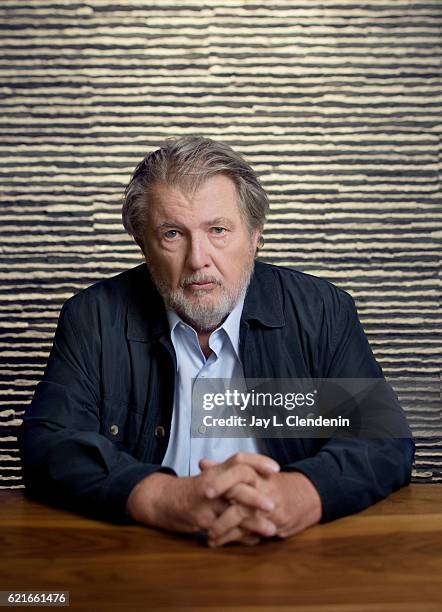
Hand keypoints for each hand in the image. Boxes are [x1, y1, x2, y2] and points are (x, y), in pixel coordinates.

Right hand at [126, 453, 279, 537]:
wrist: (162, 499)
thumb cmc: (192, 489)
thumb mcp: (212, 477)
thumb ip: (232, 477)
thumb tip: (260, 478)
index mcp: (217, 470)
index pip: (239, 460)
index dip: (258, 461)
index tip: (276, 468)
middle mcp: (212, 482)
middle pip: (237, 485)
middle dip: (257, 496)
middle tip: (274, 505)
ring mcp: (206, 502)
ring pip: (232, 511)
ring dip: (253, 522)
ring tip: (271, 530)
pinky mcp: (201, 519)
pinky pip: (224, 529)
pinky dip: (241, 536)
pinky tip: (254, 540)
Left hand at [200, 457, 322, 546]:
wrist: (305, 497)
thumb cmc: (273, 483)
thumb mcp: (253, 472)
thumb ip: (226, 469)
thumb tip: (202, 463)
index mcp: (258, 475)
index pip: (241, 472)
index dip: (223, 480)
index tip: (205, 490)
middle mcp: (264, 491)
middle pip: (242, 497)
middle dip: (223, 511)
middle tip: (204, 520)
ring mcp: (269, 510)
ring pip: (244, 518)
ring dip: (224, 527)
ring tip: (207, 534)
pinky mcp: (273, 526)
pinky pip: (250, 534)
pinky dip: (232, 538)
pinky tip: (217, 541)